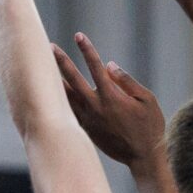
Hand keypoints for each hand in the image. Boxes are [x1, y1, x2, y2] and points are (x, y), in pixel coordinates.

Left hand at [52, 33, 165, 169]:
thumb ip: (127, 82)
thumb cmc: (149, 127)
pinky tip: (54, 95)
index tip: (79, 36)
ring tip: (43, 69)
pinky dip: (60, 102)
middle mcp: (96, 107)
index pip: (95, 67)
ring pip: (66, 97)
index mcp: (111, 97)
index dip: (87, 50)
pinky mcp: (86, 130)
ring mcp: (88, 120)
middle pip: (73, 80)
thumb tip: (109, 65)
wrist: (143, 157)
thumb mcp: (147, 100)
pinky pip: (69, 112)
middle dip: (61, 62)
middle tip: (49, 47)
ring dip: (55, 81)